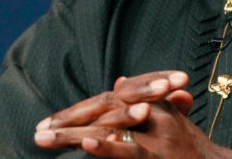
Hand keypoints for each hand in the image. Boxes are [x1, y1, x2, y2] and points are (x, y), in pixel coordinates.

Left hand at [34, 70, 231, 157]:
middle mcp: (155, 116)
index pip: (110, 101)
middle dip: (69, 120)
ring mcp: (158, 137)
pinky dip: (108, 147)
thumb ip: (145, 100)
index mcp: (153, 105)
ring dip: (75, 134)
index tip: (49, 122)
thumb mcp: (171, 120)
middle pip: (105, 109)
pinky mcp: (159, 157)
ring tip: (47, 137)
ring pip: (111, 129)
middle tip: (38, 132)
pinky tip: (87, 144)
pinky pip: (130, 152)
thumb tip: (121, 81)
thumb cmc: (193, 148)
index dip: (78, 111)